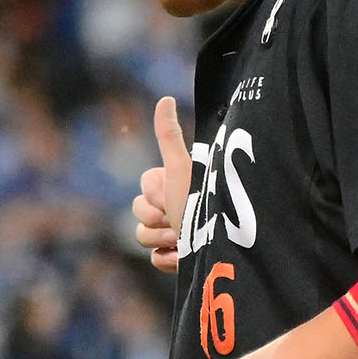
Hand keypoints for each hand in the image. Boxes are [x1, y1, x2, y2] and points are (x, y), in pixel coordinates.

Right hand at [131, 96, 191, 273]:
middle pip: (139, 212)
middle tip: (178, 221)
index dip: (154, 195)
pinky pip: (155, 258)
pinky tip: (186, 256)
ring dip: (162, 239)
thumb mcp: (180, 168)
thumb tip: (165, 98)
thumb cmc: (200, 205)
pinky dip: (169, 259)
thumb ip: (168, 136)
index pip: (143, 187)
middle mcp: (176, 206)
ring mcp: (176, 233)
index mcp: (176, 185)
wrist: (219, 249)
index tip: (173, 197)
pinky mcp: (177, 258)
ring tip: (185, 240)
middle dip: (157, 219)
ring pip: (143, 236)